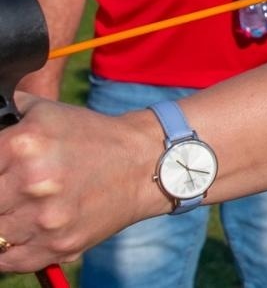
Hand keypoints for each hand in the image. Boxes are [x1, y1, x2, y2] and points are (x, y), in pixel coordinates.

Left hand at [0, 94, 165, 273]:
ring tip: (24, 208)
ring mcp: (45, 219)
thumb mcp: (47, 113)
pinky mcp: (58, 246)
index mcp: (24, 145)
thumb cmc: (92, 137)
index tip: (3, 175)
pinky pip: (8, 260)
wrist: (144, 164)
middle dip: (1, 195)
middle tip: (14, 191)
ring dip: (6, 220)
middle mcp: (33, 183)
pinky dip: (8, 252)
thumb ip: (8, 116)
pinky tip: (22, 233)